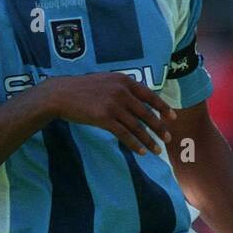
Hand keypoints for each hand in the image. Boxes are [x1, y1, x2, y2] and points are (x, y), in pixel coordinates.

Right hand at [40, 73, 175, 154]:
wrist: (60, 95)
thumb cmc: (81, 89)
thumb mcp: (105, 81)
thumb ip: (121, 88)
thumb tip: (137, 101)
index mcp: (123, 80)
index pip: (149, 95)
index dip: (163, 107)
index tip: (172, 118)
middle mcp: (121, 91)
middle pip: (146, 113)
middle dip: (159, 127)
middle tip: (168, 138)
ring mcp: (113, 105)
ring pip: (137, 126)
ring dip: (149, 140)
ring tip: (157, 150)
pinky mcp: (104, 118)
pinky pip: (124, 134)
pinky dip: (135, 144)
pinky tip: (141, 151)